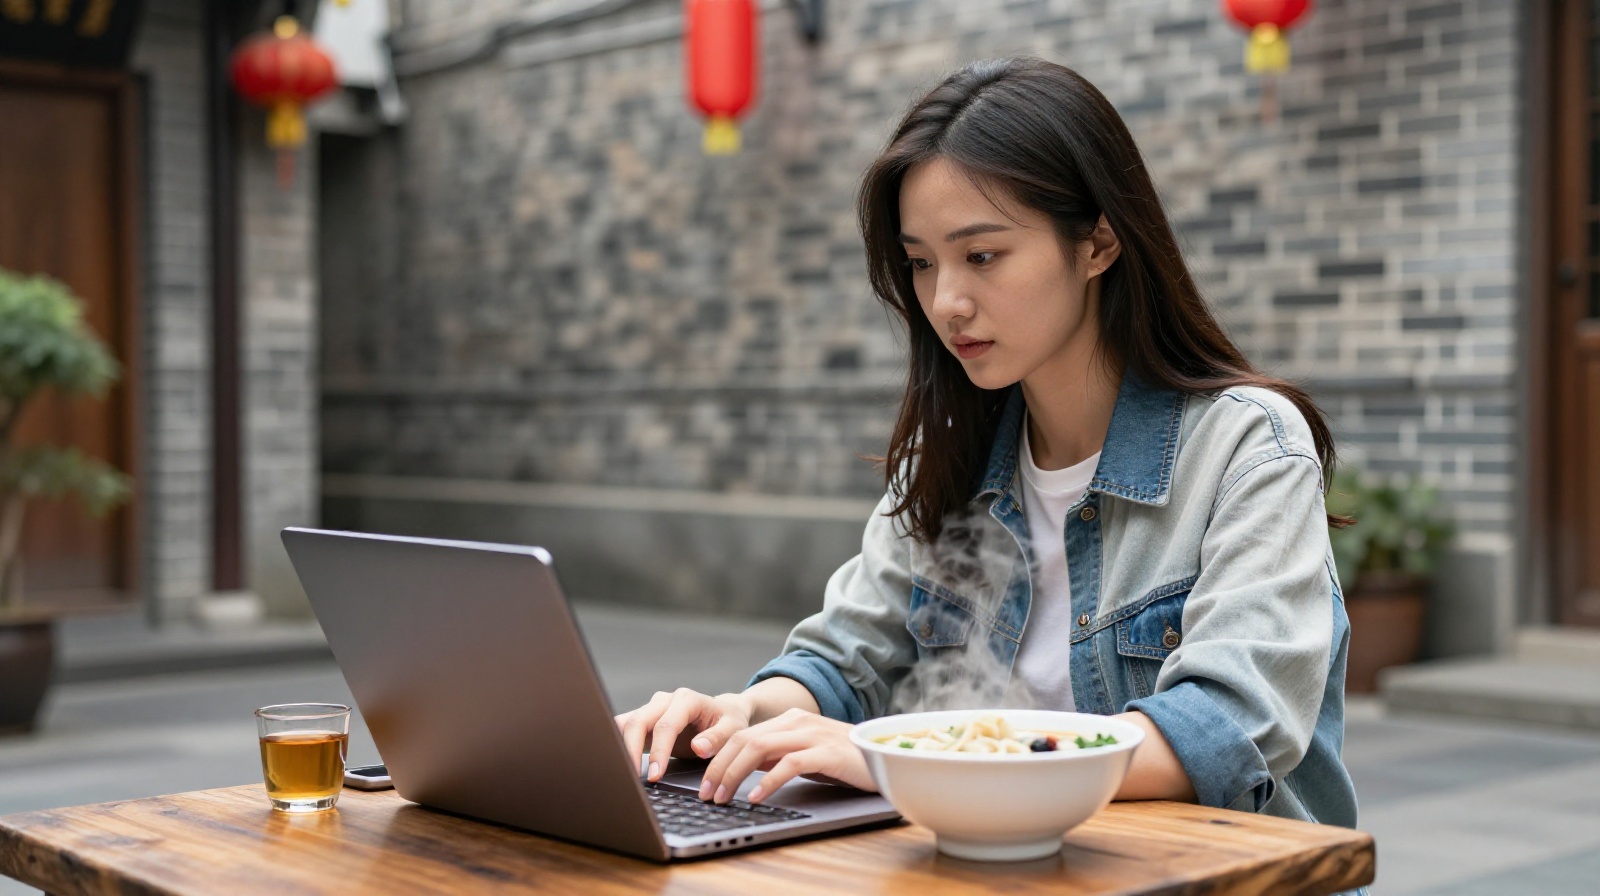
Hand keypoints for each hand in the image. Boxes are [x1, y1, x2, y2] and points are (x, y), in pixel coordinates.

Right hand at [614, 688, 754, 783]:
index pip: (666, 725)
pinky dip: (618, 745)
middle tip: (635, 778)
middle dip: (632, 751)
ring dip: (621, 748)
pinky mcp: (644, 720)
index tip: (656, 774)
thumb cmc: (728, 722)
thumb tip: (699, 747)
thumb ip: (717, 738)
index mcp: (686, 699)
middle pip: (638, 722)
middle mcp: (664, 701)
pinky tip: (619, 764)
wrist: (722, 713)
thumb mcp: (733, 729)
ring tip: (624, 773)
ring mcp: (651, 709)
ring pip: (625, 724)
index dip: (659, 751)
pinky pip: (623, 729)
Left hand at [696, 708, 876, 804]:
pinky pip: (789, 764)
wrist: (888, 755)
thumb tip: (745, 769)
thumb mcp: (806, 756)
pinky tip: (755, 797)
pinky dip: (768, 781)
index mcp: (790, 721)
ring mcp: (813, 734)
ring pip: (759, 749)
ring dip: (734, 774)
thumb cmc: (846, 760)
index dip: (719, 758)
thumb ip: (778, 756)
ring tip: (723, 797)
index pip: (743, 735)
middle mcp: (798, 722)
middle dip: (719, 768)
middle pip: (745, 740)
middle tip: (706, 794)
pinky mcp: (828, 752)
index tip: (705, 783)